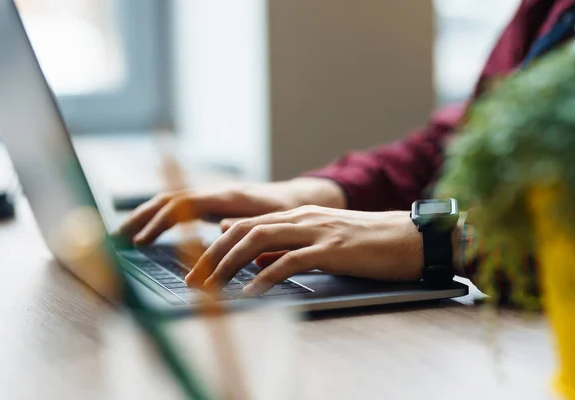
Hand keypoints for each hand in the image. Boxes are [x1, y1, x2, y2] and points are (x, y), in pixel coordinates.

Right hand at [118, 178, 344, 244]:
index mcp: (227, 196)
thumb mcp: (274, 222)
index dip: (158, 223)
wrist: (300, 199)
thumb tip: (221, 229)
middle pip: (168, 200)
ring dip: (146, 217)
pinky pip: (182, 208)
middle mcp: (215, 193)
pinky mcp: (215, 205)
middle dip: (141, 217)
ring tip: (125, 235)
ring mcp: (214, 197)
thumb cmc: (290, 213)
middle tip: (118, 237)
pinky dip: (162, 218)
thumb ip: (250, 226)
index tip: (140, 241)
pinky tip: (152, 232)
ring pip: (172, 202)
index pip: (182, 206)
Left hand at [185, 206, 427, 294]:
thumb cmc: (368, 244)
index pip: (247, 226)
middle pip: (244, 231)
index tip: (199, 268)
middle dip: (213, 255)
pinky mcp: (333, 249)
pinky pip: (291, 260)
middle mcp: (302, 218)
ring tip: (211, 287)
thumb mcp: (321, 243)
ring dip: (230, 265)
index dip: (218, 246)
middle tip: (193, 280)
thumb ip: (288, 249)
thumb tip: (256, 264)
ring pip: (260, 241)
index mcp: (298, 216)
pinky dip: (266, 276)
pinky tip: (251, 292)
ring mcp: (317, 231)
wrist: (410, 238)